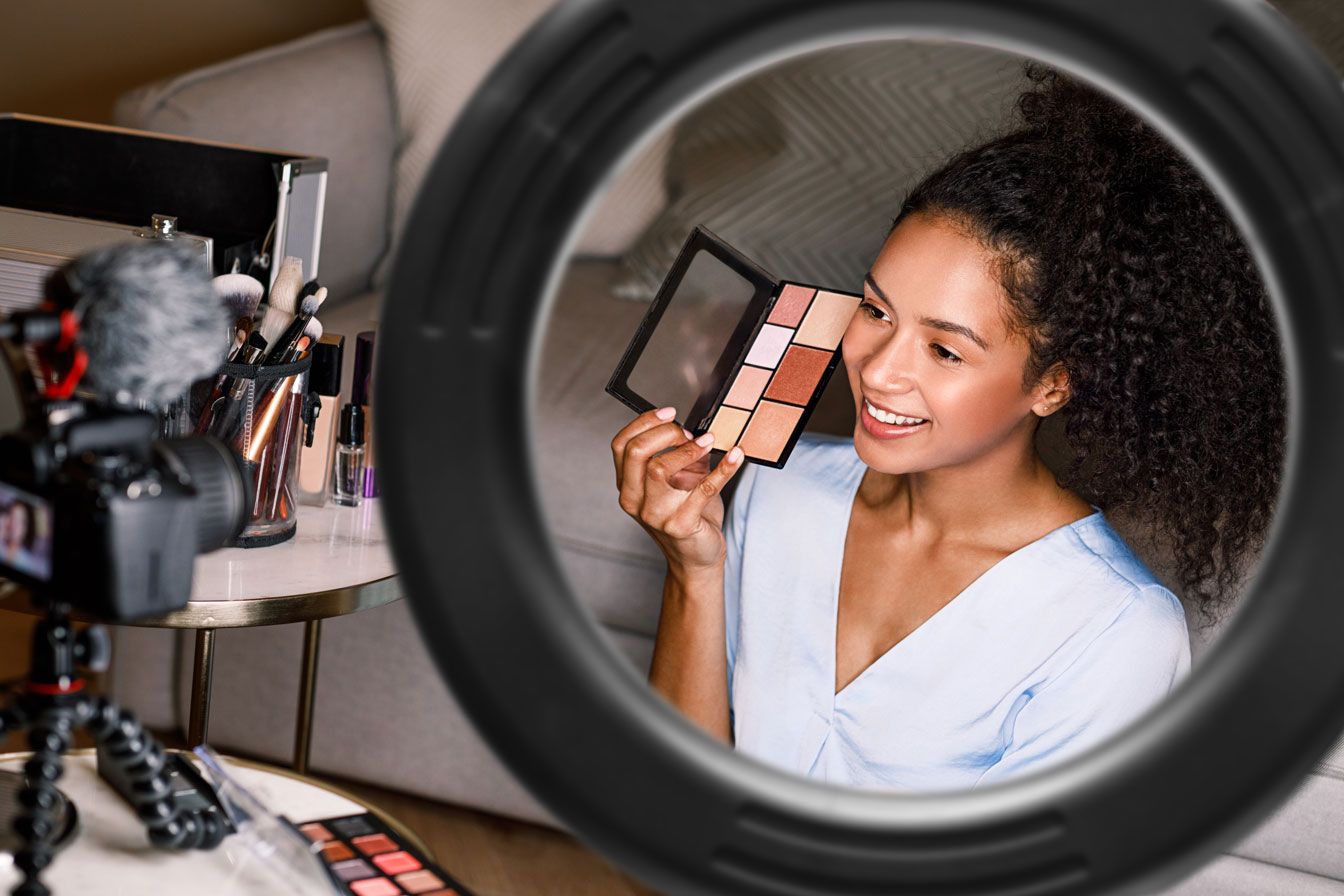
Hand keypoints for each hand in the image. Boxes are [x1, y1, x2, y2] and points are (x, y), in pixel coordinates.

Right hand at [611, 407, 745, 574]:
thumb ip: (681, 457)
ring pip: (660, 469)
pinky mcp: (681, 525)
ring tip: (709, 441)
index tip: (669, 412)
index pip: (622, 445)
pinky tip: (736, 456)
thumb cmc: (688, 517)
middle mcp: (635, 501)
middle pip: (637, 452)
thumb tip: (698, 429)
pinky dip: (723, 469)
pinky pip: (703, 489)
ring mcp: (655, 515)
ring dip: (688, 449)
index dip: (644, 423)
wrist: (697, 559)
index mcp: (628, 487)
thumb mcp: (678, 483)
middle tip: (689, 432)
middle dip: (665, 432)